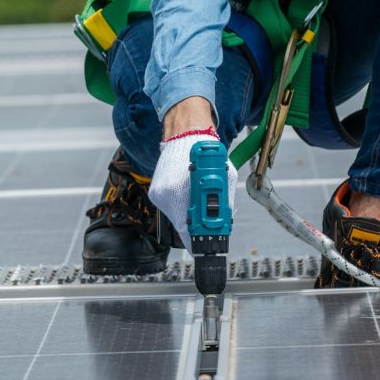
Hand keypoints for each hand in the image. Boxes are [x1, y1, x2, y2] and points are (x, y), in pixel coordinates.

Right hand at [147, 128, 237, 251]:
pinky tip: (187, 193)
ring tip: (198, 198)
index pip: (187, 228)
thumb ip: (222, 201)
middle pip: (181, 225)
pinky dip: (181, 205)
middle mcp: (164, 194)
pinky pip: (170, 207)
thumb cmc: (207, 153)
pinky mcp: (155, 192)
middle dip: (195, 225)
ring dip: (188, 213)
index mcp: (179, 191)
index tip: (205, 245)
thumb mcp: (224, 177)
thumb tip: (223, 223)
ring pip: (176, 216)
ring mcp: (158, 193)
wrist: (186, 134)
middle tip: (208, 223)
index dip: (198, 239)